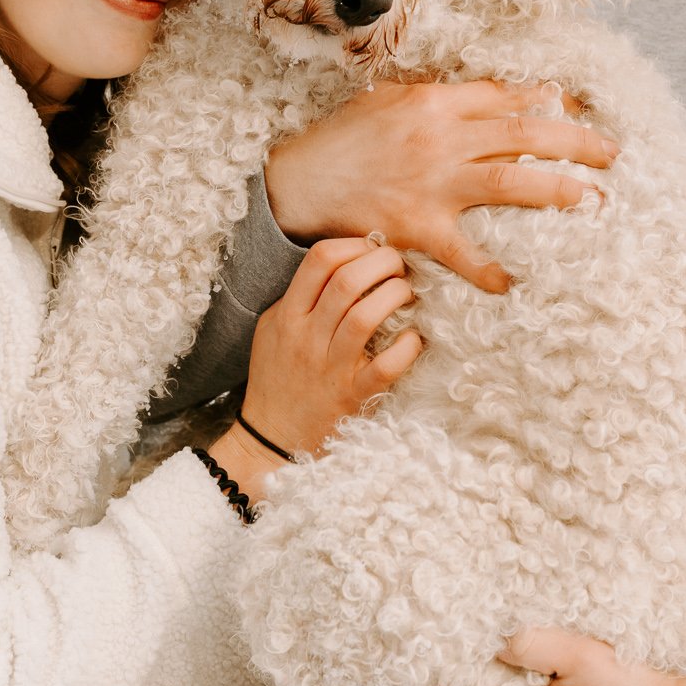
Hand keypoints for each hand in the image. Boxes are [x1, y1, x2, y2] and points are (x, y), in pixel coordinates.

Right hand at [211, 238, 421, 500]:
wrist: (270, 440)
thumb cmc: (277, 380)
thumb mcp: (273, 330)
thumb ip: (300, 298)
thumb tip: (344, 265)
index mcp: (287, 316)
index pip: (319, 260)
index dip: (354, 245)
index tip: (371, 248)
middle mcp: (307, 338)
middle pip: (348, 280)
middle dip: (382, 262)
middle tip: (398, 266)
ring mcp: (330, 368)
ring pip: (365, 316)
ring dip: (395, 295)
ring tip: (407, 292)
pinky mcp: (352, 397)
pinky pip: (386, 366)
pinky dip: (407, 347)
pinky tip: (414, 338)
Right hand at [264, 81, 618, 293]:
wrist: (297, 182)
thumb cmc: (341, 140)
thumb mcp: (387, 100)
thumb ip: (435, 96)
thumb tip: (483, 94)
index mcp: (434, 103)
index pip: (505, 97)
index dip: (548, 101)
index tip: (580, 108)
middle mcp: (441, 139)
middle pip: (523, 134)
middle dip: (574, 141)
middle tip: (610, 153)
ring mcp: (432, 184)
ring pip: (510, 182)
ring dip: (557, 190)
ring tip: (592, 200)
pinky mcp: (418, 227)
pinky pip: (463, 253)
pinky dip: (488, 271)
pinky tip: (513, 283)